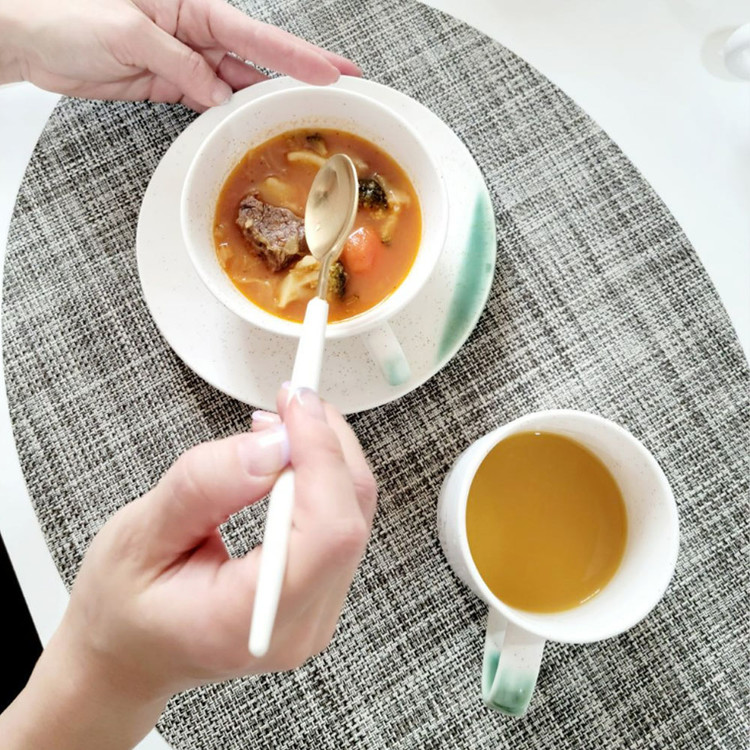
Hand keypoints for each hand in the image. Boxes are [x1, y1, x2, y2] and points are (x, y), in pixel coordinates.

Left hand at [0, 0, 359, 109]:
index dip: (294, 55)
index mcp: (189, 5)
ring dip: (267, 100)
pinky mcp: (171, 85)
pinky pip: (211, 101)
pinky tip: (252, 123)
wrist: (30, 40)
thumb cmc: (65, 15)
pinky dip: (230, 115)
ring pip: (237, 84)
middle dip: (298, 74)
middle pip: (256, 58)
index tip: (329, 71)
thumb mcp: (128, 33)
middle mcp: (193, 31)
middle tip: (339, 87)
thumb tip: (217, 92)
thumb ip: (179, 62)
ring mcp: (184, 60)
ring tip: (304, 113)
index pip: (253, 33)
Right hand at [0, 388, 375, 748]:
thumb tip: (272, 444)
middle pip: (350, 518)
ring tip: (279, 427)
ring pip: (354, 516)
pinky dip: (323, 479)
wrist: (127, 656)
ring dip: (327, 457)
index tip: (295, 403)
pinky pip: (341, 525)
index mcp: (249, 620)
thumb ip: (205, 486)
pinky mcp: (319, 595)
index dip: (321, 455)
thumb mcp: (140, 534)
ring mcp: (316, 615)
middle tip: (286, 402)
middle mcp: (298, 626)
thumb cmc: (122, 605)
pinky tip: (289, 459)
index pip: (326, 532)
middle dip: (327, 445)